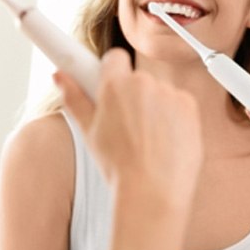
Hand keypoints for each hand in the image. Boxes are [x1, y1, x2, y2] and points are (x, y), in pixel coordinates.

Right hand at [53, 48, 202, 211]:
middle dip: (133, 95)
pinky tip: (165, 141)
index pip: (115, 58)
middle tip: (127, 125)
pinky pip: (179, 103)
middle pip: (138, 78)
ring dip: (154, 107)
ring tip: (147, 140)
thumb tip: (60, 76)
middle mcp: (144, 82)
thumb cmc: (119, 167)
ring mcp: (169, 93)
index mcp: (115, 85)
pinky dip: (174, 117)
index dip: (112, 72)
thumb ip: (74, 97)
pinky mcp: (190, 105)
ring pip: (159, 92)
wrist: (152, 191)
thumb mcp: (89, 132)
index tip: (111, 86)